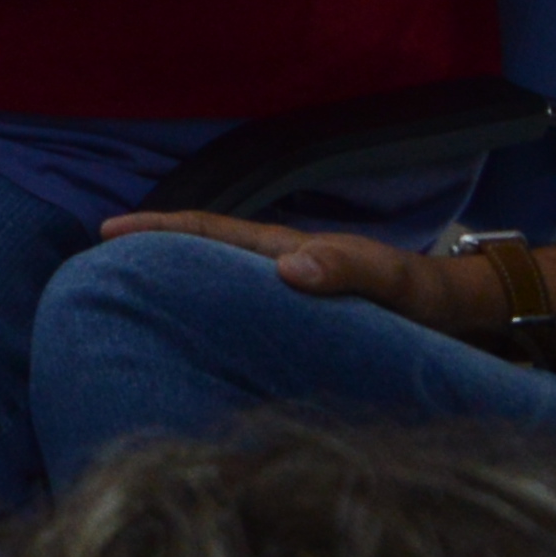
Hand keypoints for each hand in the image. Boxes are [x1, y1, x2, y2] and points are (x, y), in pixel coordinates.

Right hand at [94, 215, 498, 336]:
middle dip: (150, 246)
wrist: (457, 311)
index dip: (158, 228)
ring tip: (130, 293)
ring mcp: (286, 283)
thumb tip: (286, 268)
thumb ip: (347, 267)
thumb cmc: (423, 294)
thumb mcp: (392, 279)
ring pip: (215, 272)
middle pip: (201, 246)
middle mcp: (277, 261)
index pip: (210, 229)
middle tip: (98, 261)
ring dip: (174, 274)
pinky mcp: (296, 312)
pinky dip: (204, 304)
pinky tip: (191, 328)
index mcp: (285, 247)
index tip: (108, 232)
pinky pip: (234, 301)